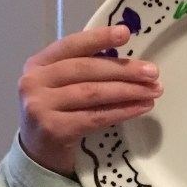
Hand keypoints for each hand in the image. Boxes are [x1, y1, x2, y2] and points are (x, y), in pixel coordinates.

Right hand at [18, 25, 162, 175]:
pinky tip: (140, 108)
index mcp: (38, 63)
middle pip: (86, 69)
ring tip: (153, 91)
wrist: (39, 154)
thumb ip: (85, 69)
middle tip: (153, 72)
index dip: (99, 38)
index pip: (71, 45)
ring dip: (128, 91)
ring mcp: (40, 106)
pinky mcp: (53, 128)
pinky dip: (122, 111)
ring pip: (92, 93)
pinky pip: (95, 116)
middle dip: (123, 70)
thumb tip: (133, 61)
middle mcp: (33, 81)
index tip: (126, 33)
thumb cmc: (58, 113)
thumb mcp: (63, 86)